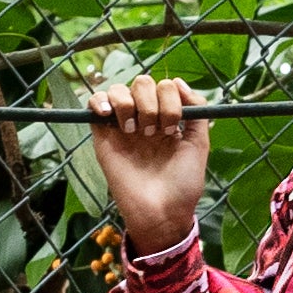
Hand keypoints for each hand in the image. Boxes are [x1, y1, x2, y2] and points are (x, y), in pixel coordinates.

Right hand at [88, 72, 209, 252]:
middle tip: (154, 132)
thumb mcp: (198, 144)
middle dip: (151, 103)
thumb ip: (196, 110)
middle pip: (142, 82)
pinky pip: (93, 103)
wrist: (162, 212)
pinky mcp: (102, 136)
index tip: (173, 128)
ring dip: (129, 104)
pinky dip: (99, 100)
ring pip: (118, 89)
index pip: (165, 86)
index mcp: (167, 117)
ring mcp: (122, 125)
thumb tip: (177, 80)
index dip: (170, 100)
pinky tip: (109, 114)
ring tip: (133, 130)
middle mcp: (144, 118)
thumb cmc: (183, 183)